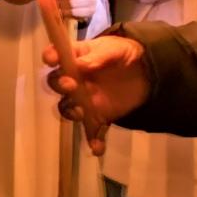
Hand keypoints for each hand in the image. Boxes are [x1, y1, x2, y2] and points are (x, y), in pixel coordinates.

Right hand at [43, 35, 149, 153]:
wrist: (145, 73)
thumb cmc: (123, 54)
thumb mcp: (114, 49)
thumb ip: (98, 57)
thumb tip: (80, 65)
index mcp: (75, 57)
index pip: (56, 55)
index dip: (51, 57)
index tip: (52, 60)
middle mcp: (74, 79)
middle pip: (56, 84)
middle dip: (59, 85)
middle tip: (70, 85)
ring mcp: (84, 99)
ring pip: (68, 108)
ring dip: (71, 112)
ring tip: (82, 113)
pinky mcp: (97, 116)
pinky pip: (92, 130)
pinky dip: (93, 140)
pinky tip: (97, 148)